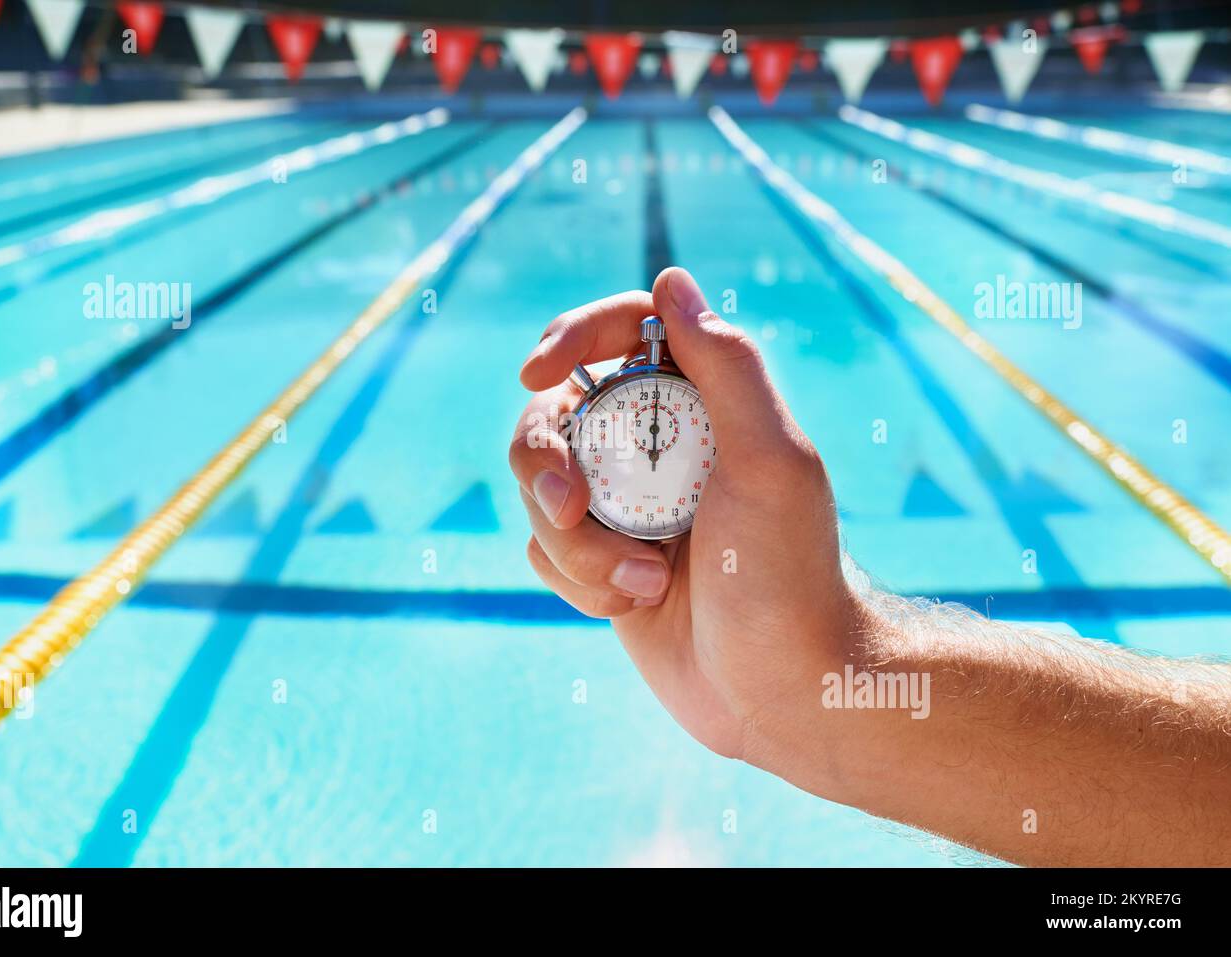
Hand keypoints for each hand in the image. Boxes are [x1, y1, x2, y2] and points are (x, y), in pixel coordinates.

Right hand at [510, 267, 862, 792]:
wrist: (776, 689)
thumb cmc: (786, 575)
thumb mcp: (771, 462)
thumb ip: (727, 366)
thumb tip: (670, 278)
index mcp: (701, 403)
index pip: (621, 332)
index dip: (571, 336)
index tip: (535, 370)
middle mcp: (657, 445)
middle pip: (556, 413)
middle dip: (547, 463)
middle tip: (570, 509)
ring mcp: (624, 503)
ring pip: (540, 488)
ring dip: (576, 542)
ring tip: (643, 583)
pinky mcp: (599, 559)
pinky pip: (543, 547)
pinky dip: (577, 577)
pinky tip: (635, 603)